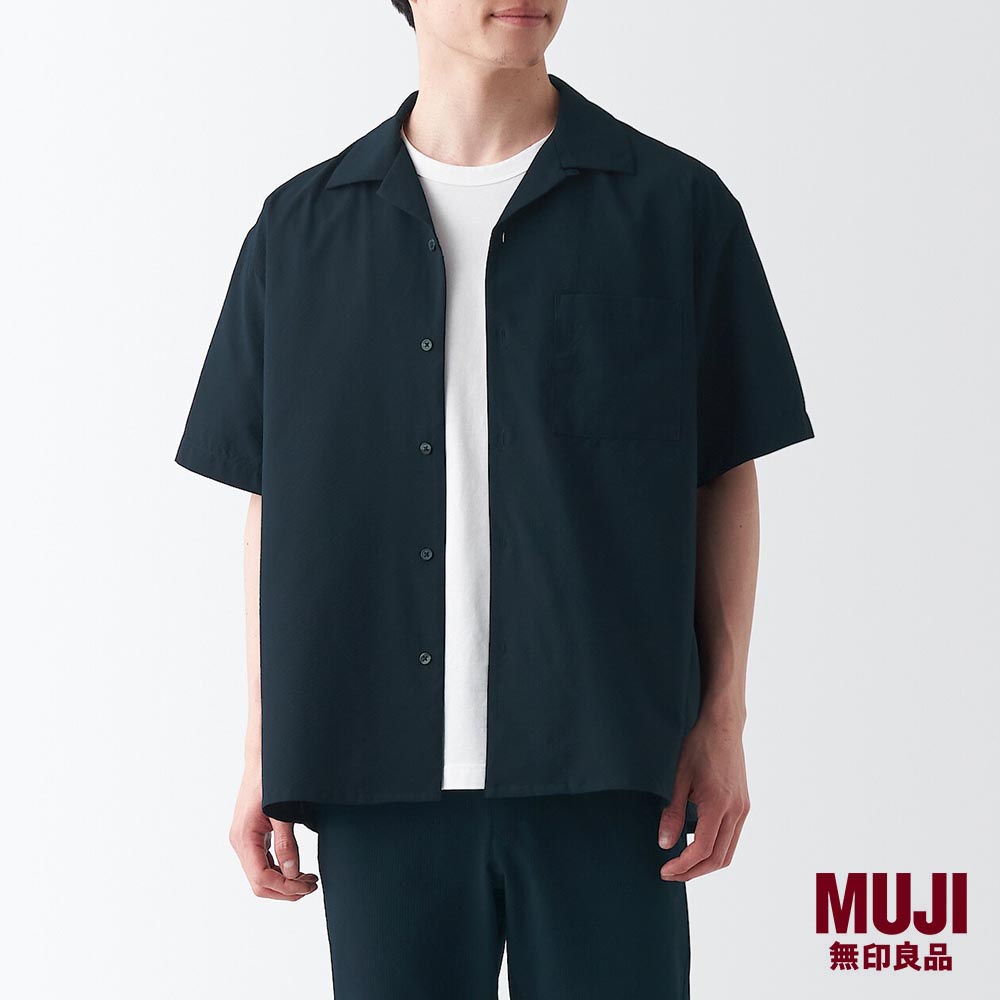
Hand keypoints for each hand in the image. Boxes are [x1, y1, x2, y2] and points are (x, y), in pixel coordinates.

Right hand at [230, 771, 318, 900]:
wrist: (263, 759)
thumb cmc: (271, 780)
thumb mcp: (281, 811)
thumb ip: (286, 842)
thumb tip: (292, 872)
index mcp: (244, 838)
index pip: (261, 878)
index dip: (285, 887)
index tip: (308, 885)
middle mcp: (240, 843)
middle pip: (259, 883)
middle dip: (286, 890)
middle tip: (312, 885)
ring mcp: (244, 841)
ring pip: (260, 876)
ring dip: (284, 883)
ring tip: (309, 880)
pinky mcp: (251, 837)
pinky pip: (263, 863)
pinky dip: (279, 871)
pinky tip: (297, 869)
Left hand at [657, 713, 749, 880]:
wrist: (722, 725)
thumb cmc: (699, 746)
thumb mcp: (679, 778)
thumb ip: (673, 812)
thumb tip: (665, 844)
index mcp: (719, 805)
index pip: (702, 850)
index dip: (683, 865)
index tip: (665, 870)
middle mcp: (736, 811)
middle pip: (719, 858)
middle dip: (694, 871)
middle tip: (670, 873)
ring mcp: (743, 809)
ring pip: (728, 851)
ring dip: (706, 863)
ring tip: (681, 863)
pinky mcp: (743, 805)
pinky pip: (731, 836)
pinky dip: (715, 848)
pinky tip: (695, 842)